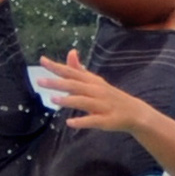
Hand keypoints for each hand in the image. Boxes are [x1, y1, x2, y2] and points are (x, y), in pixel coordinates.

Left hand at [35, 50, 151, 134]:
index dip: (57, 67)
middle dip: (58, 83)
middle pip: (75, 85)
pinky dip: (82, 122)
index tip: (42, 60)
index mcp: (92, 81)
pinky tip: (70, 123)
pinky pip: (93, 120)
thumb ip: (79, 70)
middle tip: (40, 81)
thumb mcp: (94, 81)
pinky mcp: (106, 120)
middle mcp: (96, 91)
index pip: (72, 72)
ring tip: (53, 99)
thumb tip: (70, 52)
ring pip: (83, 101)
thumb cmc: (109, 96)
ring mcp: (102, 106)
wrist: (134, 112)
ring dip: (68, 100)